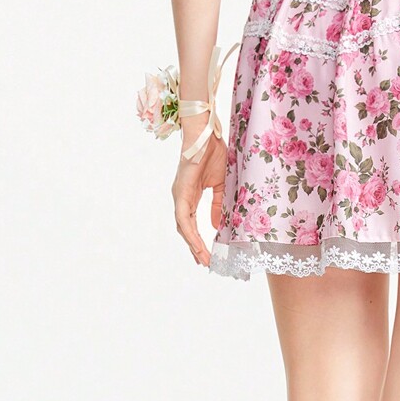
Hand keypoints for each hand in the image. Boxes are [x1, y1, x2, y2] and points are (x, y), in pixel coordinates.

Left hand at [171, 126, 226, 266]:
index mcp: (189, 196)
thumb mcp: (220, 186)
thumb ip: (218, 206)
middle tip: (205, 263)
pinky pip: (184, 220)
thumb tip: (217, 225)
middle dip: (195, 248)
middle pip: (185, 230)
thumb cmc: (214, 154)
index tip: (206, 255)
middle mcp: (181, 198)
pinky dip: (191, 234)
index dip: (197, 240)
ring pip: (183, 228)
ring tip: (203, 260)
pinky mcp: (181, 194)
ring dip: (193, 246)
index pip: (191, 224)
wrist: (207, 136)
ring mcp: (179, 196)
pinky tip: (198, 246)